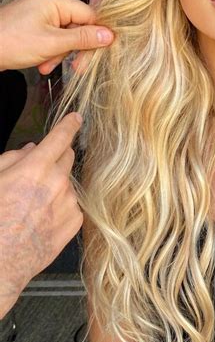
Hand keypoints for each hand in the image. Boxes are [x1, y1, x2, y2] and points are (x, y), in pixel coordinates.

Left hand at [0, 0, 114, 73]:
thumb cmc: (9, 42)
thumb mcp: (52, 44)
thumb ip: (82, 39)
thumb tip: (108, 35)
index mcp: (54, 0)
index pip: (89, 16)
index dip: (95, 36)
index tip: (98, 53)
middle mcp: (49, 3)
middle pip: (78, 27)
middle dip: (74, 49)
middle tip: (76, 68)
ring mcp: (41, 13)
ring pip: (66, 36)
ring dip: (60, 54)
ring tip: (47, 64)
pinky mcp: (35, 24)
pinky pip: (53, 38)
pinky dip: (51, 52)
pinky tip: (42, 62)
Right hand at [0, 112, 83, 318]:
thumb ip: (11, 159)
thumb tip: (29, 150)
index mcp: (36, 168)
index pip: (60, 138)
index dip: (69, 125)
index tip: (76, 118)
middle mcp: (58, 183)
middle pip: (67, 158)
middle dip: (56, 157)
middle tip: (37, 171)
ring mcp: (68, 204)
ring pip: (68, 183)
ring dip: (56, 186)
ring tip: (32, 205)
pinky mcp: (74, 223)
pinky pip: (72, 205)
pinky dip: (61, 206)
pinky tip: (42, 218)